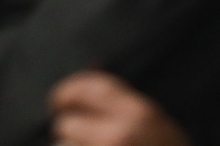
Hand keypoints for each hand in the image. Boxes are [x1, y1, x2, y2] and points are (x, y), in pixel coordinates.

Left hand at [50, 72, 189, 145]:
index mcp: (141, 114)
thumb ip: (126, 109)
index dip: (68, 91)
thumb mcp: (161, 129)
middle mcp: (120, 135)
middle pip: (67, 124)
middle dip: (70, 134)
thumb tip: (89, 79)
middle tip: (84, 142)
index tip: (58, 100)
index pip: (89, 88)